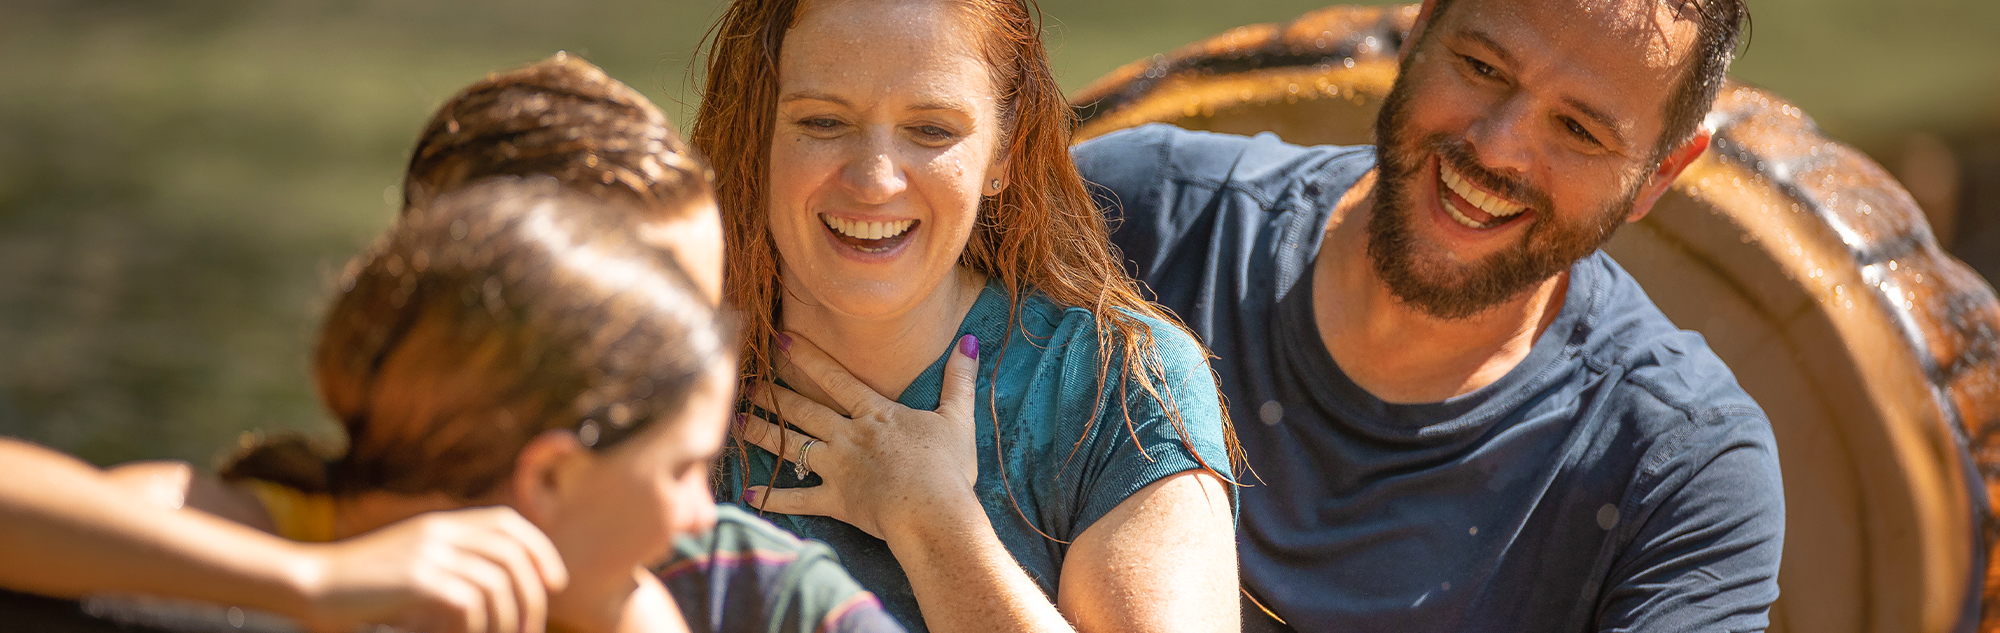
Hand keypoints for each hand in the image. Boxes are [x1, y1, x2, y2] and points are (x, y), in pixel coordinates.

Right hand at [291, 506, 567, 632]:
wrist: (312, 585)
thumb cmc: (363, 588)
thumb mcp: (414, 566)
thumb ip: (454, 567)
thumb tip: (503, 593)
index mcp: (441, 524)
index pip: (508, 523)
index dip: (539, 550)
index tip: (552, 584)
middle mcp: (439, 532)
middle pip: (512, 556)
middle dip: (532, 597)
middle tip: (530, 631)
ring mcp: (428, 553)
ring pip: (497, 584)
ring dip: (507, 621)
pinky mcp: (416, 579)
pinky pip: (469, 603)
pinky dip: (476, 628)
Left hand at [736, 331, 981, 539]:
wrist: (932, 511)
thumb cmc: (947, 467)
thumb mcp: (958, 418)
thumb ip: (959, 379)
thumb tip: (969, 342)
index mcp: (875, 413)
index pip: (834, 377)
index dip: (806, 356)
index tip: (780, 339)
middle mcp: (848, 435)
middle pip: (803, 409)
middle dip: (773, 395)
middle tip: (746, 383)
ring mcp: (838, 468)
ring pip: (791, 445)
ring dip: (762, 433)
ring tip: (735, 422)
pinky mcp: (835, 500)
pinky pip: (798, 498)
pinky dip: (773, 497)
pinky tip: (749, 493)